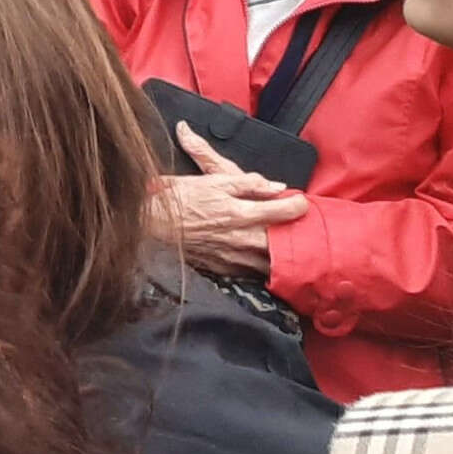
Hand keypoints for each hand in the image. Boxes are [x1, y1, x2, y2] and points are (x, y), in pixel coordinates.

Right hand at [148, 123, 306, 281]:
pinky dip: (261, 266)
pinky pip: (252, 272)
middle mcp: (241, 238)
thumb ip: (247, 183)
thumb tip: (275, 186)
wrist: (150, 224)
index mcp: (240, 212)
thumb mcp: (212, 180)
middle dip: (296, 235)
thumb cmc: (179, 198)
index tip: (301, 203)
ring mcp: (234, 258)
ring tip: (288, 247)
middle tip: (301, 228)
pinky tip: (263, 260)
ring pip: (271, 262)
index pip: (283, 210)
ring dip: (282, 255)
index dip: (298, 205)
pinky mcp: (224, 269)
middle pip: (283, 242)